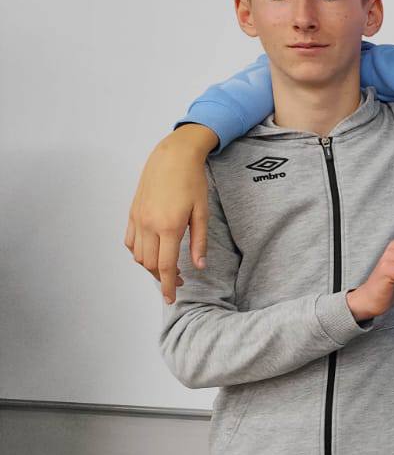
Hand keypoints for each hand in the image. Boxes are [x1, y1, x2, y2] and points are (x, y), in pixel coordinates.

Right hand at [125, 124, 218, 303]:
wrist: (173, 156)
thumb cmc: (192, 181)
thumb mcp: (202, 212)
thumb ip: (199, 241)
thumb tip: (199, 266)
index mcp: (168, 227)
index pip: (165, 266)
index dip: (169, 285)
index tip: (172, 299)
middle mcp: (148, 225)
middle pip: (150, 264)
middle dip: (162, 278)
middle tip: (179, 281)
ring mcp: (137, 218)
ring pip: (138, 255)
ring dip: (150, 266)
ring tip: (167, 268)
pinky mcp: (132, 212)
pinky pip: (130, 241)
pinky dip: (138, 252)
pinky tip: (151, 253)